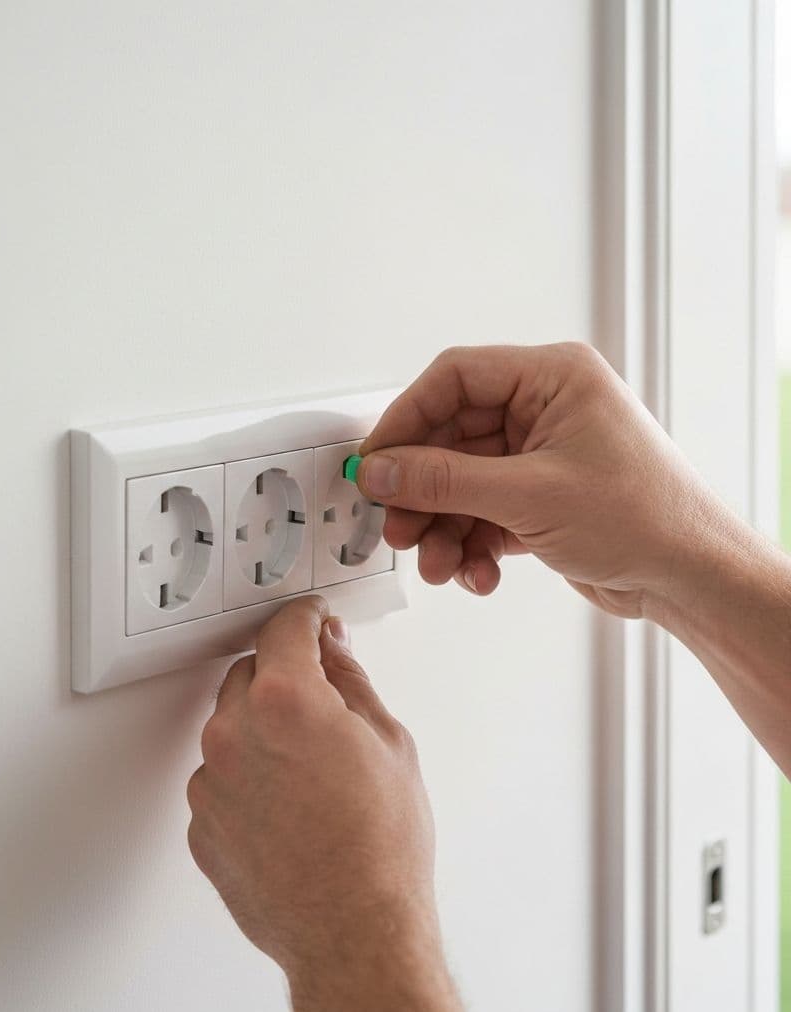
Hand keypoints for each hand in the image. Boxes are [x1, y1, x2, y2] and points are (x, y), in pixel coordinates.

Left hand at [187, 596, 463, 1011]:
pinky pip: (219, 777)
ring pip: (231, 726)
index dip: (304, 617)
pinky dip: (245, 777)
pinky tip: (286, 805)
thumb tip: (332, 649)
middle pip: (251, 673)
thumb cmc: (380, 848)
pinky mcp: (201, 823)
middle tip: (322, 708)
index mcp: (285, 701)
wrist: (354, 934)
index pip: (284, 629)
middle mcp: (235, 733)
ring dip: (261, 730)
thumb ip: (349, 681)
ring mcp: (211, 781)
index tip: (311, 619)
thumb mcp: (388, 742)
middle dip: (284, 678)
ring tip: (308, 772)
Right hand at [359, 342, 725, 618]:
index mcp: (552, 377)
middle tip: (398, 524)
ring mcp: (539, 456)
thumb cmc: (646, 517)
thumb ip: (443, 481)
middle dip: (422, 490)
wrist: (691, 578)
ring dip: (442, 527)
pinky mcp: (536, 498)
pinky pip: (480, 512)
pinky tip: (477, 571)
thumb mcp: (529, 495)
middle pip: (450, 438)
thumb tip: (381, 471)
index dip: (406, 418)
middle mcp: (543, 410)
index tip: (375, 461)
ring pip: (460, 483)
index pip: (454, 379)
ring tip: (439, 562)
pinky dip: (470, 544)